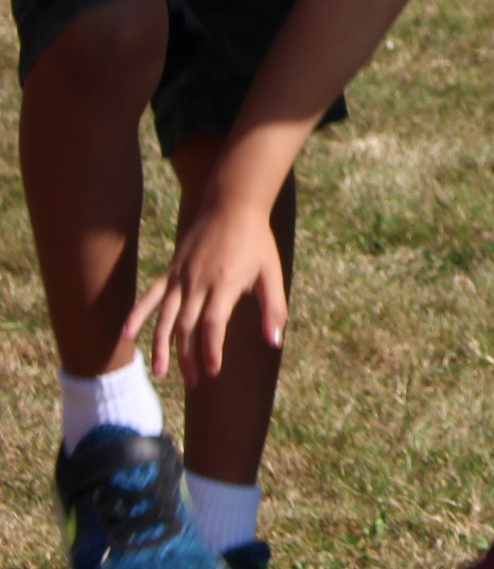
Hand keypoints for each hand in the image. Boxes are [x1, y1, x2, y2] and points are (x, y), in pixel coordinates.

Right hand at [124, 207, 283, 384]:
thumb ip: (273, 308)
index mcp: (224, 284)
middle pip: (186, 328)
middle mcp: (197, 283)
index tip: (212, 371)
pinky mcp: (170, 272)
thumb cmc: (256, 241)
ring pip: (164, 318)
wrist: (232, 205)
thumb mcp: (272, 272)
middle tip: (194, 381)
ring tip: (161, 372)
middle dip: (189, 357)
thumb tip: (275, 341)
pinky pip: (150, 297)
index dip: (210, 350)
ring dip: (160, 347)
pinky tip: (125, 335)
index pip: (212, 325)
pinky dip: (136, 315)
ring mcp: (180, 277)